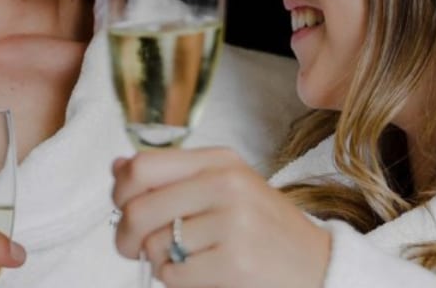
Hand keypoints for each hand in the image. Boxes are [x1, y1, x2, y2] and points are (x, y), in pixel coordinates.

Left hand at [112, 147, 329, 287]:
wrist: (317, 264)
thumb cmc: (261, 225)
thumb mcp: (223, 185)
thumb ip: (172, 175)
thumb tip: (118, 167)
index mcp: (218, 160)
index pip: (143, 165)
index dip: (120, 190)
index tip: (121, 205)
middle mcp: (225, 183)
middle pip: (140, 208)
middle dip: (125, 235)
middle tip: (129, 246)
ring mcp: (232, 222)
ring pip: (156, 245)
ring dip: (158, 260)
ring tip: (182, 258)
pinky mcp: (236, 262)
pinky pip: (175, 275)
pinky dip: (175, 280)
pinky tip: (197, 273)